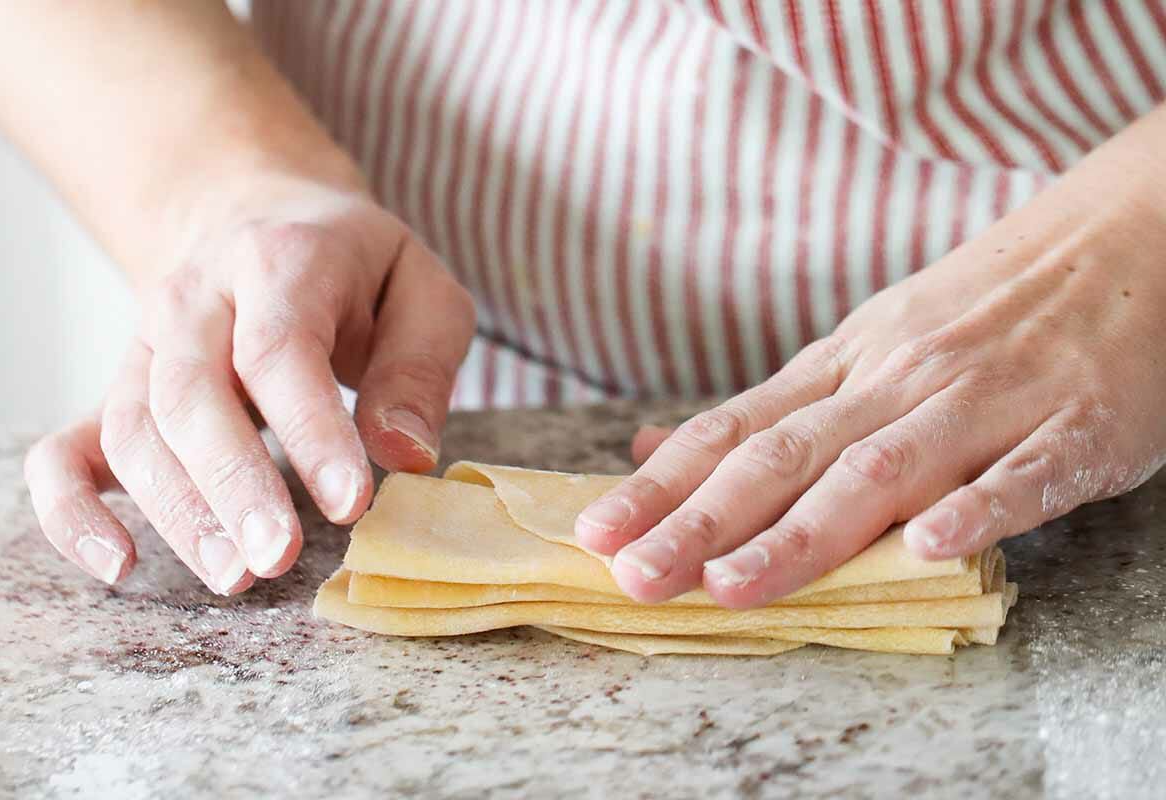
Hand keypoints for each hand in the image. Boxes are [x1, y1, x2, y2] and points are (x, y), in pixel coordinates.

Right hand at [25, 177, 474, 593]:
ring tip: (236, 576)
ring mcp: (143, 348)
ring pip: (135, 432)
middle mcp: (194, 302)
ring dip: (178, 513)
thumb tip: (406, 456)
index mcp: (279, 261)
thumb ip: (419, 368)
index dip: (311, 431)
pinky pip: (62, 453)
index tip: (351, 503)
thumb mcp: (421, 290)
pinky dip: (71, 514)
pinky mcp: (115, 394)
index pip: (279, 350)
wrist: (255, 218)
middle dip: (234, 486)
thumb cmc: (355, 270)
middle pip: (191, 396)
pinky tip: (117, 567)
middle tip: (280, 558)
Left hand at [576, 106, 1165, 608]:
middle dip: (704, 522)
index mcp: (842, 369)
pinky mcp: (1071, 429)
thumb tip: (651, 446)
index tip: (598, 533)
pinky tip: (928, 546)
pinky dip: (975, 509)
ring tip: (735, 584)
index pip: (733, 432)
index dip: (662, 485)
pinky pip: (1020, 475)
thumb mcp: (859, 347)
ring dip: (804, 532)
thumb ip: (766, 411)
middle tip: (639, 575)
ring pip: (881, 471)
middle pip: (785, 458)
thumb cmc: (974, 313)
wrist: (1119, 242)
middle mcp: (896, 383)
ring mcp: (982, 404)